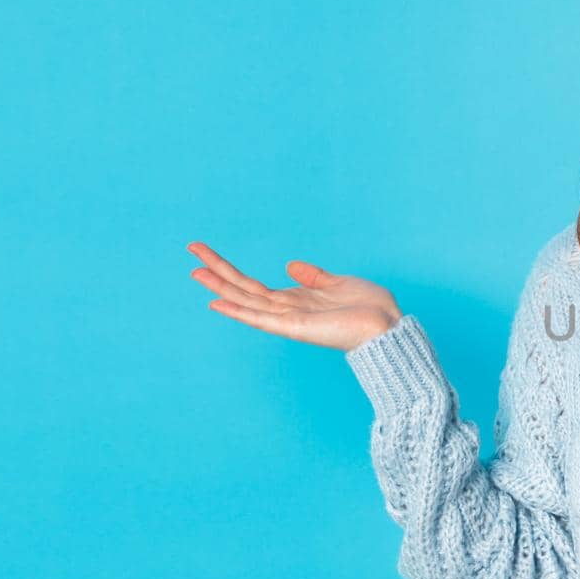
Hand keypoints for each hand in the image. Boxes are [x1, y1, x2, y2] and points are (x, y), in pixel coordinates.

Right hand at [188, 241, 403, 350]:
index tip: (206, 254)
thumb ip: (313, 276)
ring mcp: (288, 319)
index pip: (253, 284)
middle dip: (217, 271)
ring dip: (220, 286)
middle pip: (243, 288)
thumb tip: (289, 265)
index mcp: (295, 299)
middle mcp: (286, 310)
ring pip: (246, 300)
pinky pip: (261, 318)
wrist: (388, 325)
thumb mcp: (338, 283)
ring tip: (195, 271)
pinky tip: (216, 302)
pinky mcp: (295, 327)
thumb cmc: (370, 308)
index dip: (229, 269)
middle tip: (191, 252)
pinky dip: (238, 310)